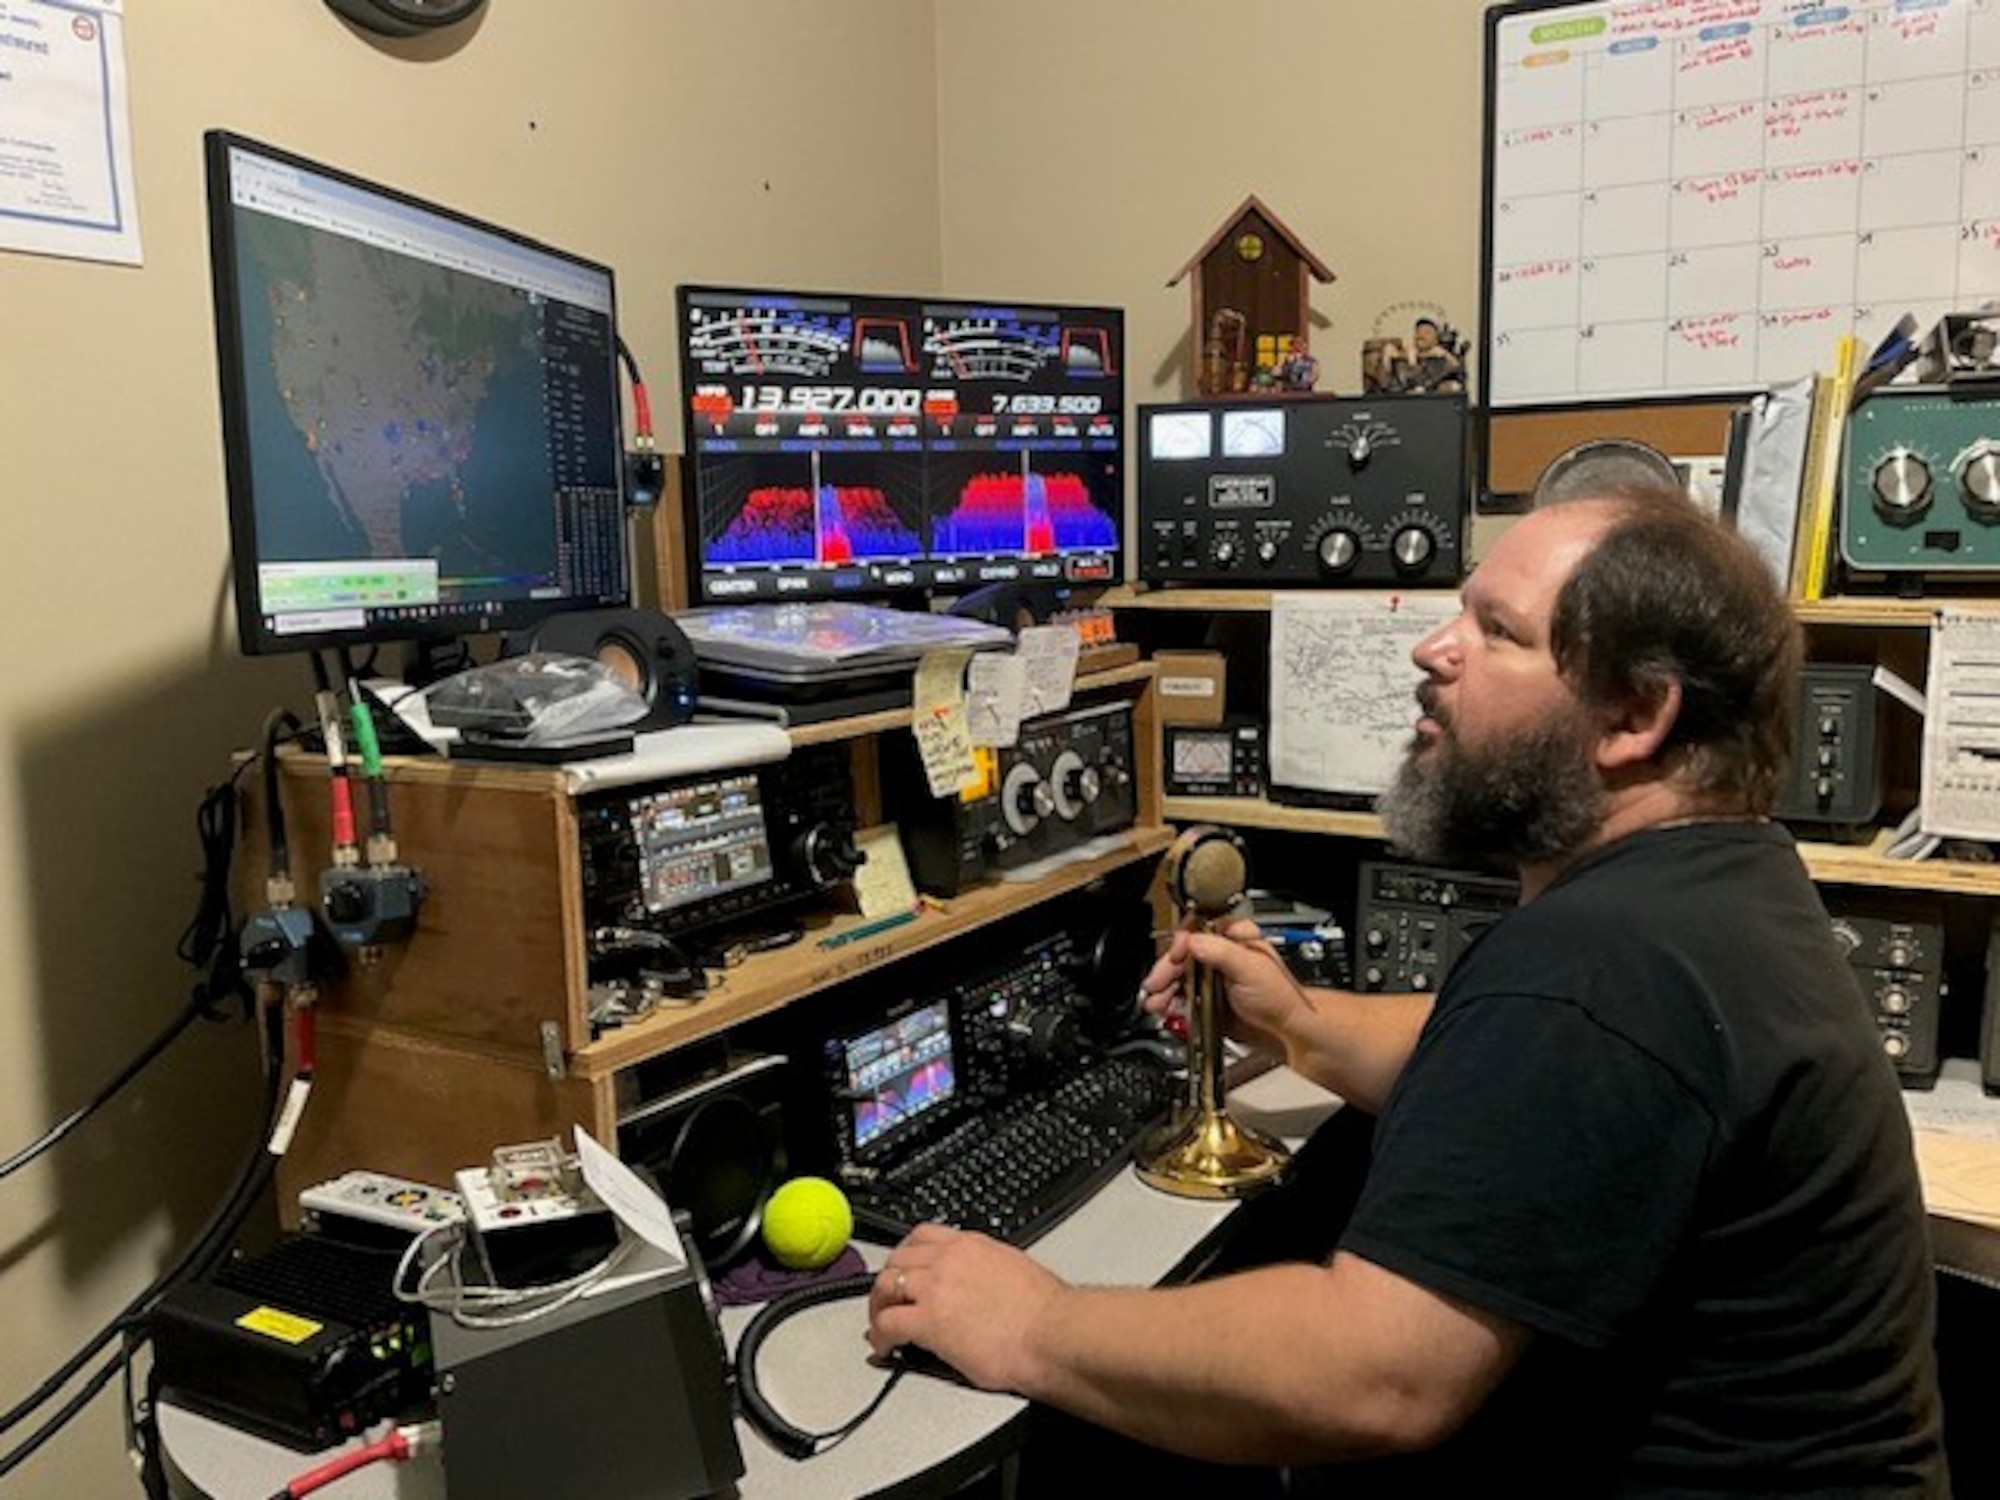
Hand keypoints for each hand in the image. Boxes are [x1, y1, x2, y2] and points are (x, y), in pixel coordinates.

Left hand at [867, 1223, 1064, 1392]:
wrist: (1052, 1334)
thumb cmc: (1046, 1313)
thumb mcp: (1014, 1270)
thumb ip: (989, 1270)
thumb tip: (984, 1286)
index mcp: (971, 1245)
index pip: (922, 1236)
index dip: (906, 1255)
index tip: (904, 1268)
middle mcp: (948, 1259)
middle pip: (897, 1259)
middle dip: (887, 1281)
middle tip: (885, 1300)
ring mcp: (935, 1288)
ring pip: (885, 1286)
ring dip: (878, 1306)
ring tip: (880, 1325)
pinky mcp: (928, 1321)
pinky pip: (887, 1324)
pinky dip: (880, 1335)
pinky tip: (884, 1347)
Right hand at [1138, 918, 1306, 1052]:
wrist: (1286, 1032)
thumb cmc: (1280, 997)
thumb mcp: (1249, 967)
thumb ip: (1219, 951)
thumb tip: (1190, 942)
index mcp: (1232, 937)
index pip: (1196, 930)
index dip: (1181, 944)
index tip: (1174, 958)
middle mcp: (1219, 954)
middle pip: (1181, 956)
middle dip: (1166, 971)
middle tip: (1155, 985)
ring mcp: (1211, 978)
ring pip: (1177, 977)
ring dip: (1164, 990)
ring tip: (1156, 1002)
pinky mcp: (1206, 1000)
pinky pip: (1181, 998)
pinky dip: (1170, 1003)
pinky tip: (1165, 1008)